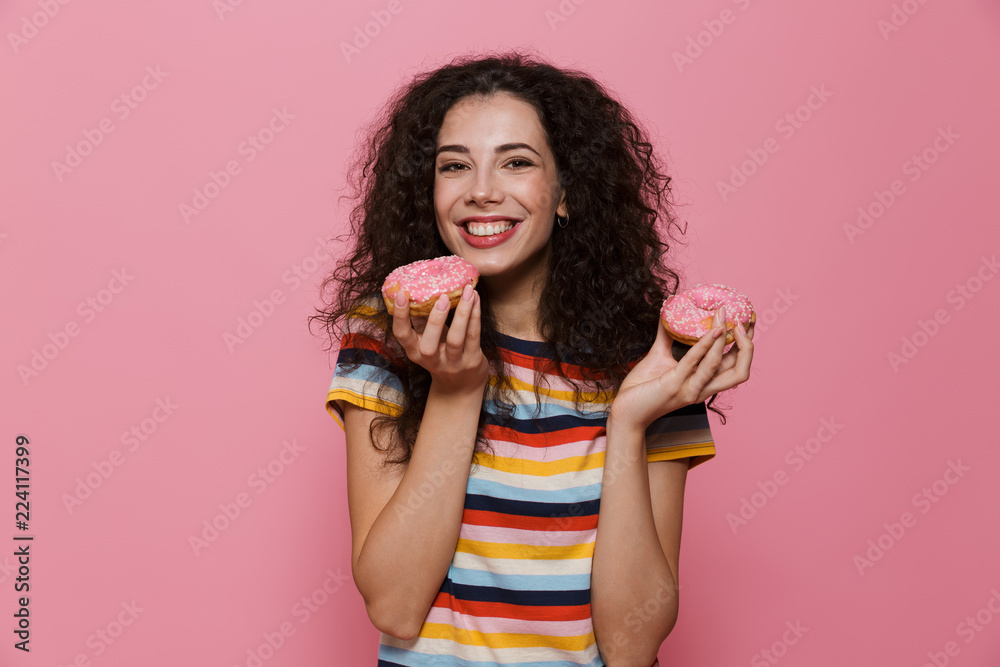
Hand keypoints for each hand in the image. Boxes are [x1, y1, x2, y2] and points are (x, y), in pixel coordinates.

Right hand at [391, 284, 488, 392]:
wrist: (461, 386)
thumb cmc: (442, 354)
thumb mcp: (428, 340)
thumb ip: (422, 321)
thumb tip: (417, 291)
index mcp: (415, 352)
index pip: (402, 335)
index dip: (400, 316)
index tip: (400, 294)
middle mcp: (432, 360)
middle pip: (429, 345)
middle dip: (436, 320)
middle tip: (443, 296)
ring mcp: (453, 363)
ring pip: (456, 339)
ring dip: (462, 313)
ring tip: (468, 291)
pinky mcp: (472, 361)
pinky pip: (473, 336)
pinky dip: (475, 316)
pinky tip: (476, 300)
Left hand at [609, 305, 754, 430]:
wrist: (625, 412)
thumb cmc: (641, 388)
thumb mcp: (658, 358)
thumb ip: (667, 337)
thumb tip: (668, 312)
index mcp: (703, 385)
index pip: (735, 367)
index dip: (746, 347)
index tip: (746, 323)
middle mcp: (702, 389)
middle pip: (740, 371)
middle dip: (748, 345)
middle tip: (744, 320)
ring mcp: (690, 389)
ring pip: (720, 364)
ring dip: (726, 338)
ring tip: (725, 315)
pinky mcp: (675, 386)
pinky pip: (695, 362)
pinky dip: (706, 344)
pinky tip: (712, 329)